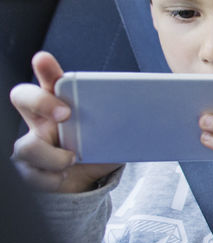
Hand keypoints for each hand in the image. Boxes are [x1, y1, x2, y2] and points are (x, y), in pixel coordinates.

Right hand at [9, 51, 121, 191]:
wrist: (86, 183)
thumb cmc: (97, 149)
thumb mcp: (113, 133)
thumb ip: (126, 120)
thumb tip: (158, 109)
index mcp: (61, 104)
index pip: (48, 79)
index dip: (44, 68)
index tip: (44, 59)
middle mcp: (40, 121)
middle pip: (23, 98)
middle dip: (40, 102)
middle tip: (66, 114)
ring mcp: (31, 145)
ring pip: (27, 146)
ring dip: (52, 156)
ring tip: (72, 160)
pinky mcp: (29, 170)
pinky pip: (32, 175)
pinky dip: (50, 179)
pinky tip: (63, 177)